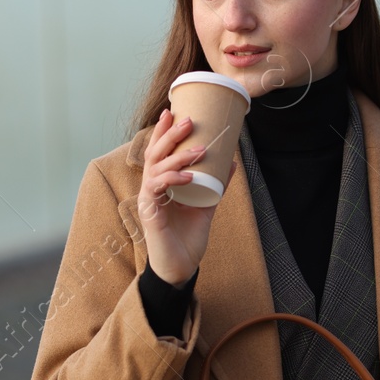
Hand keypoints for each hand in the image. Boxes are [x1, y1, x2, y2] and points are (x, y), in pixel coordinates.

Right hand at [137, 108, 236, 286]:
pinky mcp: (150, 213)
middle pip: (155, 154)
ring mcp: (148, 200)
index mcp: (161, 184)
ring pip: (156, 168)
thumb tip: (231, 161)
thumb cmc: (188, 238)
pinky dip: (173, 179)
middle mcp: (151, 188)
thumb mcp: (207, 206)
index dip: (162, 131)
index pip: (158, 152)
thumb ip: (216, 185)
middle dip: (170, 135)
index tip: (172, 110)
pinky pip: (157, 189)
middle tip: (188, 120)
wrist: (180, 268)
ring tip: (199, 149)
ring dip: (177, 156)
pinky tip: (188, 175)